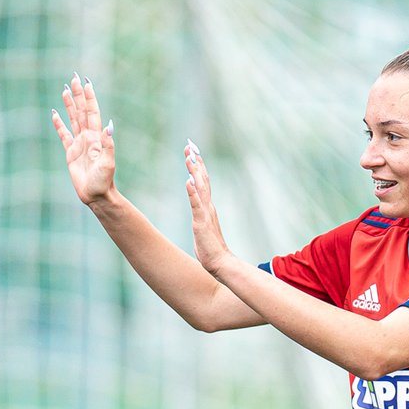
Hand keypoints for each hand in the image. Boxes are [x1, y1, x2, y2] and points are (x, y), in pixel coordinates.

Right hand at [52, 73, 115, 206]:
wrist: (97, 196)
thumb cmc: (104, 181)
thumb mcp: (108, 163)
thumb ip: (108, 144)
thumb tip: (109, 125)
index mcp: (96, 137)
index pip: (92, 112)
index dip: (89, 97)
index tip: (86, 82)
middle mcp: (88, 137)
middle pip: (81, 111)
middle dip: (78, 94)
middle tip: (73, 77)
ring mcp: (79, 144)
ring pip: (73, 119)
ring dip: (69, 105)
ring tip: (65, 89)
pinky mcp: (70, 153)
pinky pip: (63, 134)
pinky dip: (59, 124)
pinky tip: (55, 113)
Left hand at [184, 141, 231, 272]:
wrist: (220, 262)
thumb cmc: (209, 247)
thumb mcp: (202, 225)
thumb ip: (200, 212)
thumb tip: (196, 201)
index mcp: (207, 206)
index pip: (203, 181)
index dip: (198, 165)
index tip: (192, 150)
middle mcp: (208, 206)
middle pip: (202, 179)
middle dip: (196, 162)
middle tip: (190, 145)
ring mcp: (206, 214)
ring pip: (200, 188)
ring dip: (195, 171)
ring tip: (190, 157)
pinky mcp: (202, 223)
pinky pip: (197, 205)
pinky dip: (192, 193)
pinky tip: (188, 182)